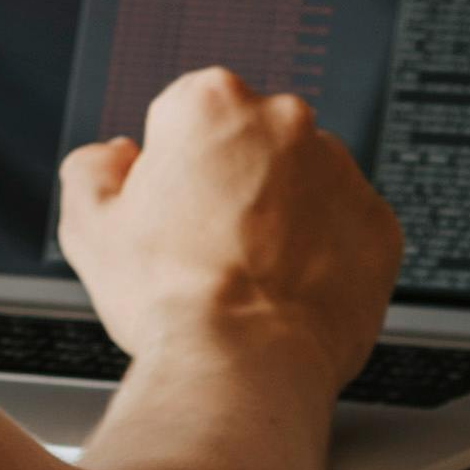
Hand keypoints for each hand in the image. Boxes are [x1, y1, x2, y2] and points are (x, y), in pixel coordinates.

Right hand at [54, 68, 403, 401]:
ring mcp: (340, 172)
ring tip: (250, 273)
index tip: (171, 206)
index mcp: (210, 104)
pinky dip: (324, 250)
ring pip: (305, 180)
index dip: (172, 165)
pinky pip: (346, 226)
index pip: (186, 114)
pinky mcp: (379, 223)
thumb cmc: (169, 298)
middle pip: (251, 141)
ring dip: (283, 212)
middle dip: (233, 180)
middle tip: (208, 243)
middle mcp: (285, 121)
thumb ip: (91, 168)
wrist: (243, 365)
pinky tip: (289, 288)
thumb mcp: (89, 226)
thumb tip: (115, 156)